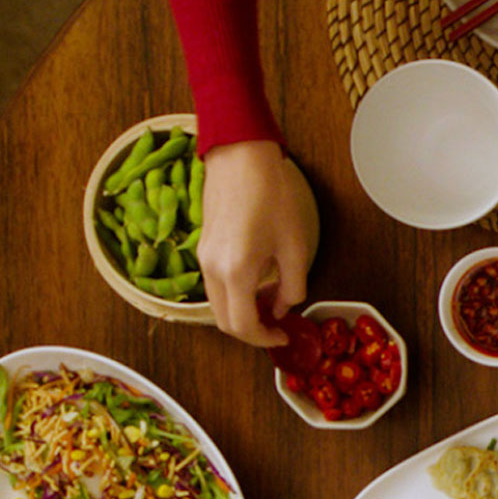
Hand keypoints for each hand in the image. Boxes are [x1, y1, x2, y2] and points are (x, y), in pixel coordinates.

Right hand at [193, 140, 313, 346]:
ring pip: (217, 305)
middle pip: (224, 322)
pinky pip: (215, 285)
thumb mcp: (294, 246)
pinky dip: (234, 295)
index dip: (264, 339)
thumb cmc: (270, 196)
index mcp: (236, 272)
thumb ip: (292, 286)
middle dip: (251, 331)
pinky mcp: (203, 248)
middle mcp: (212, 269)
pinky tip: (258, 283)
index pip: (242, 326)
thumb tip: (283, 308)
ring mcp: (203, 258)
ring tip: (272, 302)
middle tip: (278, 326)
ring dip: (242, 312)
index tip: (283, 336)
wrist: (240, 159)